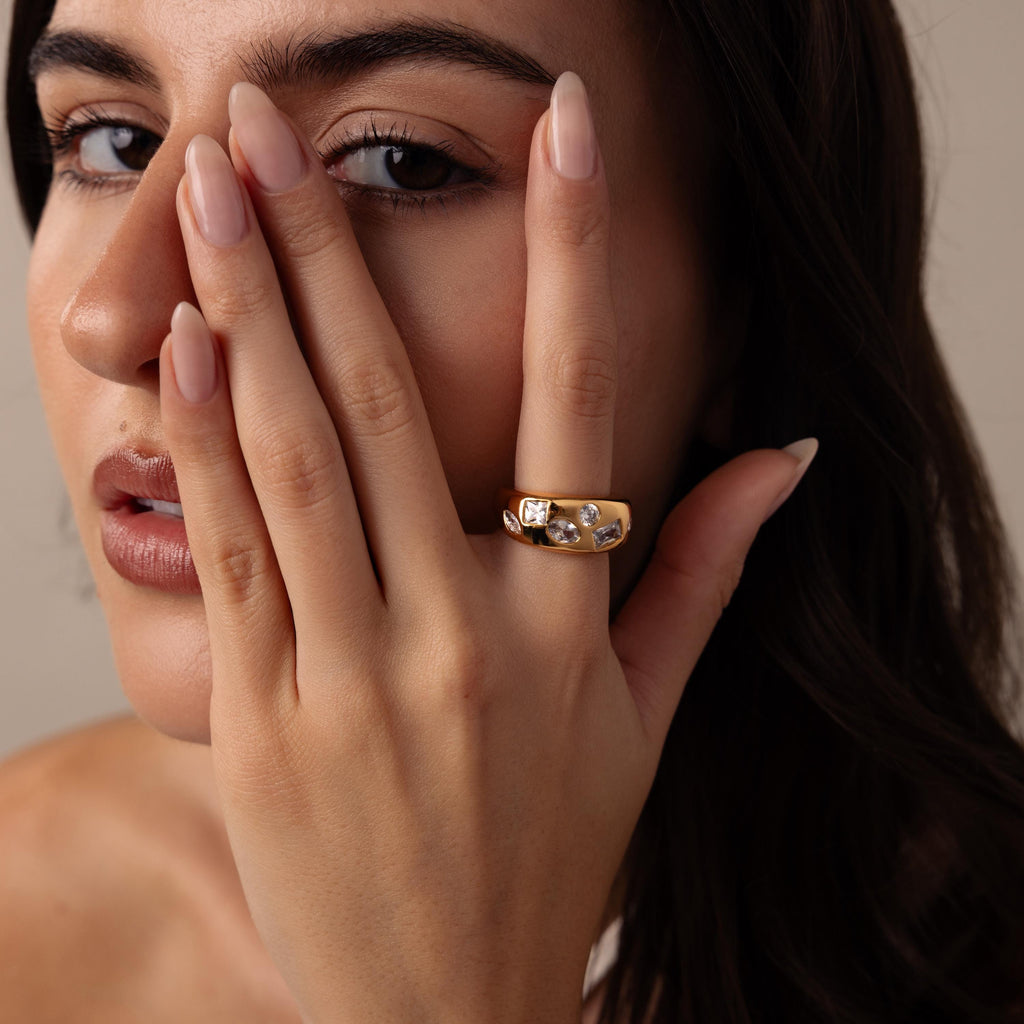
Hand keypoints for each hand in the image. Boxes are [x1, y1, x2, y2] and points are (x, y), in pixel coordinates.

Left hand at [160, 75, 813, 1022]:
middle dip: (329, 244)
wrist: (444, 1010)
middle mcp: (462, 634)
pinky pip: (239, 551)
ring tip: (213, 192)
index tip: (567, 133)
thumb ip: (704, 571)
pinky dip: (212, 440)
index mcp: (568, 626)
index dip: (575, 254)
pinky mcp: (265, 715)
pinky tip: (196, 346)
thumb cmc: (549, 852)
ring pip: (296, 457)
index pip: (580, 403)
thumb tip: (782, 453)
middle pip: (391, 402)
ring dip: (251, 310)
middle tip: (277, 126)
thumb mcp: (648, 717)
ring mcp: (355, 674)